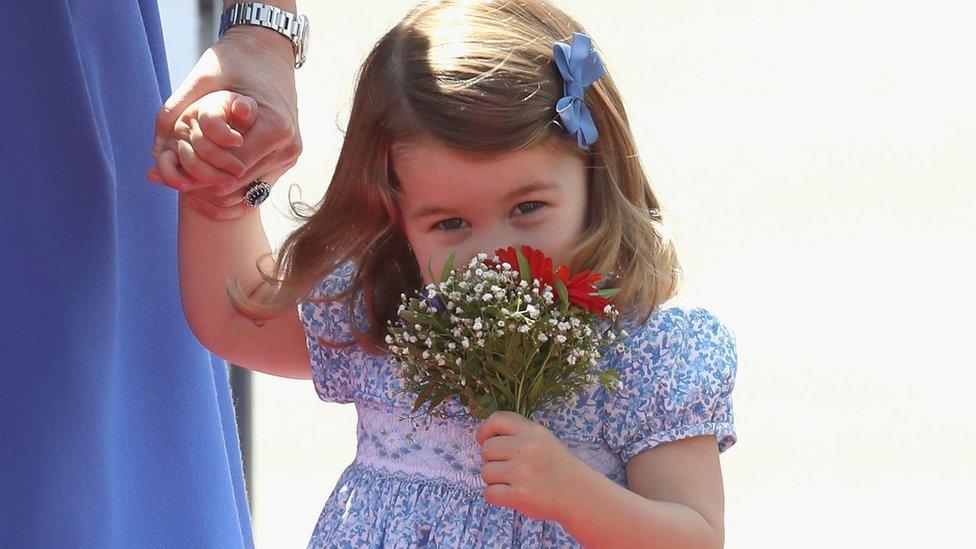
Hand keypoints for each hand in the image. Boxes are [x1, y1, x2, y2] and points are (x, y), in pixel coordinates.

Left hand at [148, 26, 300, 198]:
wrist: (268, 50)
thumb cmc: (235, 60)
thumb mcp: (204, 76)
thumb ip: (178, 108)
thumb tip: (155, 149)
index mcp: (274, 129)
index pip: (231, 170)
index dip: (200, 176)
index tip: (176, 174)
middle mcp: (288, 146)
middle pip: (240, 186)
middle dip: (206, 186)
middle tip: (176, 182)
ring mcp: (291, 154)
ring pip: (249, 193)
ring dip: (218, 191)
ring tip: (188, 184)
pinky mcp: (288, 157)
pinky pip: (258, 187)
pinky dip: (233, 191)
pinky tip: (207, 186)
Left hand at [475, 410, 583, 521]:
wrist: (578, 494)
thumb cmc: (556, 466)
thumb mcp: (543, 438)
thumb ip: (518, 433)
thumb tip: (484, 437)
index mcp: (532, 431)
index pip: (497, 419)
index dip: (485, 430)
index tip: (484, 440)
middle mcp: (527, 448)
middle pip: (487, 449)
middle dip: (491, 459)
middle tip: (505, 466)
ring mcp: (523, 472)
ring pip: (486, 472)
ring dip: (494, 479)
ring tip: (511, 481)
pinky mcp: (520, 495)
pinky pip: (489, 493)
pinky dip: (495, 495)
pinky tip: (509, 494)